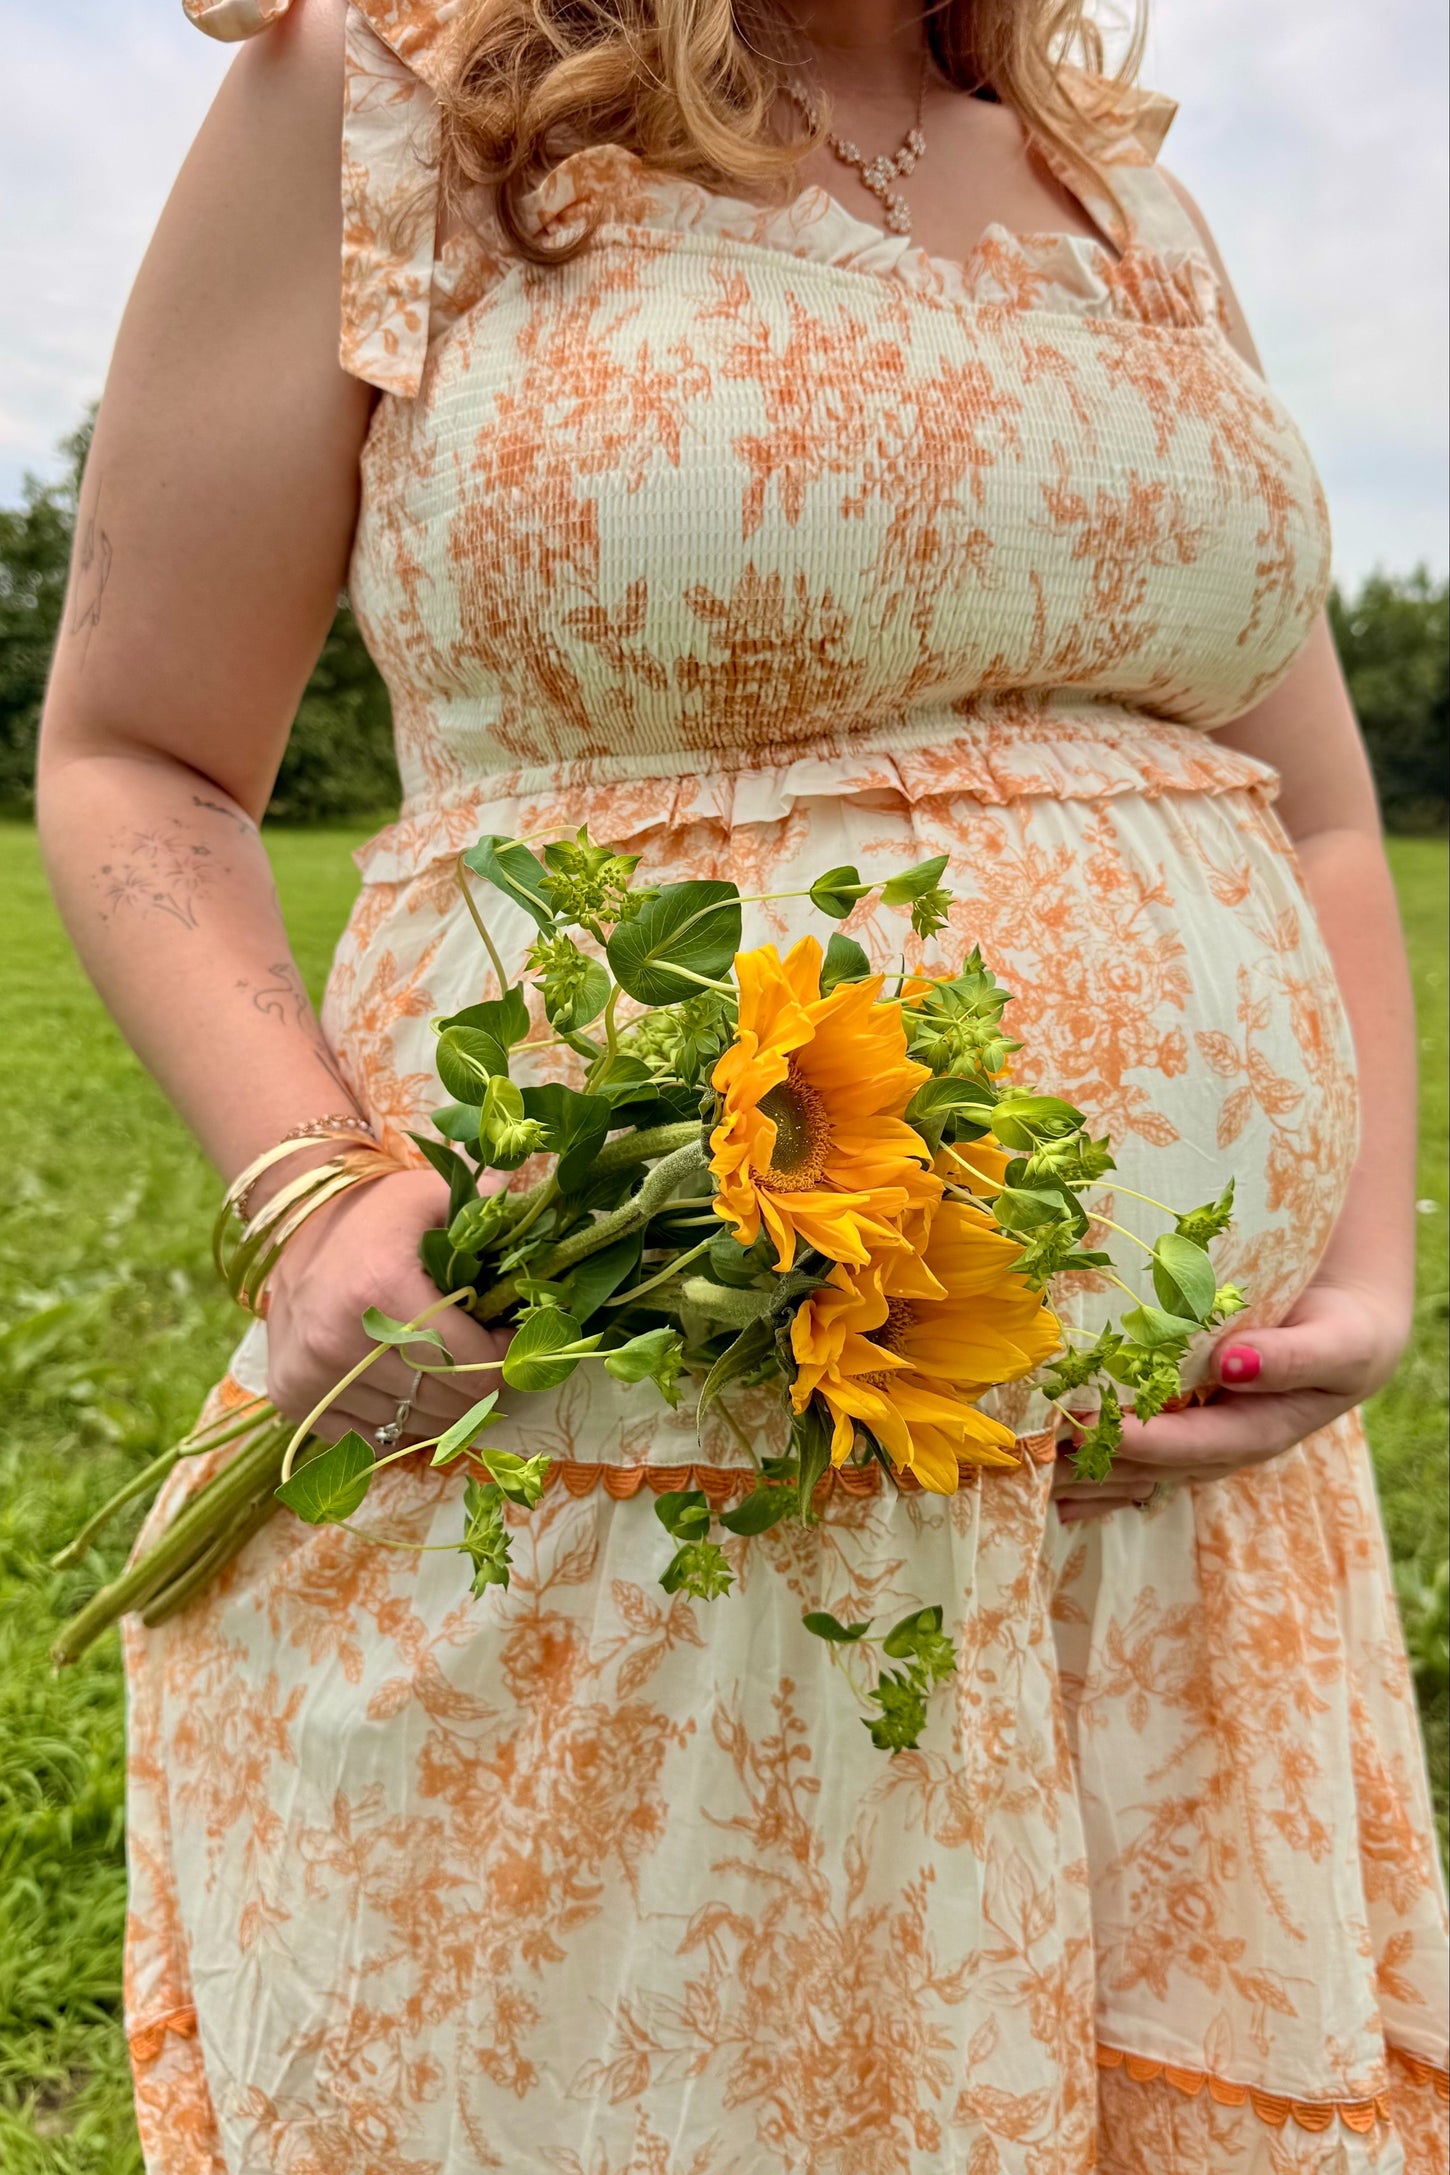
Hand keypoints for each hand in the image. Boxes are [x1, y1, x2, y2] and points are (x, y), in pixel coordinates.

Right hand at [264, 1167, 509, 1448]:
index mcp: (382, 1289)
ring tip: (444, 1366)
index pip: (470, 1365)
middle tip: (481, 1354)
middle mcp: (339, 1339)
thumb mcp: (435, 1196)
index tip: (506, 1335)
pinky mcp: (290, 1397)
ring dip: (442, 1406)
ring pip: (412, 1426)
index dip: (503, 1356)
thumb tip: (544, 1233)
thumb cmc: (379, 1211)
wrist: (298, 1219)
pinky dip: (401, 1422)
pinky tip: (407, 1385)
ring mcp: (310, 1374)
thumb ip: (491, 1217)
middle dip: (477, 1382)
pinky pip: (372, 1438)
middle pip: (446, 1402)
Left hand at [1052, 1279, 1408, 1523]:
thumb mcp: (1340, 1343)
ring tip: (1030, 1475)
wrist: (1347, 1328)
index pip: (1191, 1443)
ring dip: (1085, 1475)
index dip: (1140, 1441)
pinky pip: (1136, 1460)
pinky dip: (1096, 1474)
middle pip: (1152, 1465)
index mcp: (1259, 1430)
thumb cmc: (1346, 1330)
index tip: (1087, 1428)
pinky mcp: (1185, 1428)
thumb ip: (1293, 1359)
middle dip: (1094, 1463)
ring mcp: (1201, 1441)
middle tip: (1035, 1450)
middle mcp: (1223, 1444)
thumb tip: (1234, 1364)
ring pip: (1137, 1469)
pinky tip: (1055, 1494)